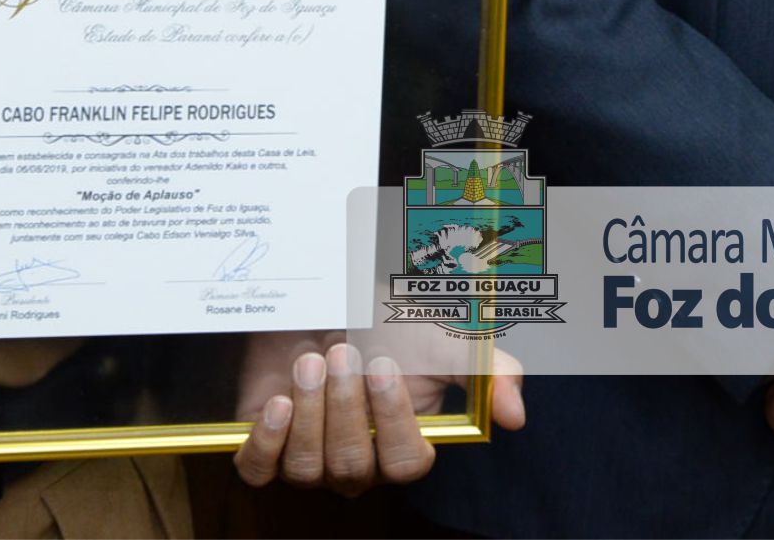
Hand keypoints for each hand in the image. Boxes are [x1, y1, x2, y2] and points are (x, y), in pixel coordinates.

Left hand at [230, 333, 522, 491]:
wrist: (324, 301)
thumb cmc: (386, 324)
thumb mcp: (443, 338)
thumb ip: (488, 372)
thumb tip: (515, 416)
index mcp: (402, 443)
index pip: (407, 462)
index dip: (395, 423)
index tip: (385, 368)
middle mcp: (357, 461)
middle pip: (354, 466)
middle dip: (347, 408)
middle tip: (343, 351)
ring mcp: (308, 459)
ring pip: (307, 468)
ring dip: (310, 412)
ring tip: (310, 360)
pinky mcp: (263, 448)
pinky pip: (258, 471)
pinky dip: (266, 442)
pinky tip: (278, 402)